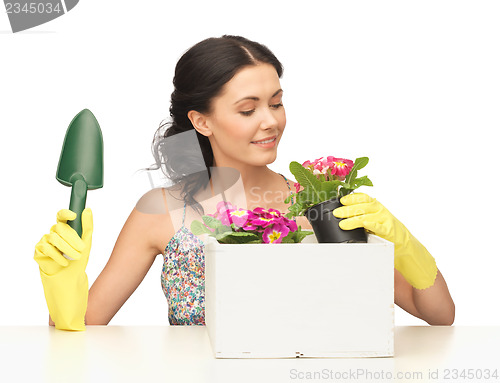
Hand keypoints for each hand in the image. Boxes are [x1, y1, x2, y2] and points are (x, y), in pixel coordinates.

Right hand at [34, 208, 92, 329]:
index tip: (73, 215)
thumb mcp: (87, 242)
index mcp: (65, 229)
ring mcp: (44, 241)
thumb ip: (87, 226)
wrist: (71, 279)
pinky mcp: (38, 251)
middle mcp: (53, 233)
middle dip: (72, 239)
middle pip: (59, 228)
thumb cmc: (79, 260)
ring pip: (53, 238)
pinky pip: (46, 248)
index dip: (65, 213)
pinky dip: (57, 256)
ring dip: (67, 248)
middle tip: (81, 249)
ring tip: (75, 257)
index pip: (61, 215)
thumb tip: (87, 210)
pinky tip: (64, 262)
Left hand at [333, 193, 436, 289]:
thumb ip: (361, 215)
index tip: (341, 200)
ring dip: (353, 219)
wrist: (404, 244)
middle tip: (336, 213)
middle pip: (362, 207)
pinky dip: (370, 225)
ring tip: (342, 224)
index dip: (352, 198)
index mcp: (376, 206)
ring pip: (366, 216)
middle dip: (347, 210)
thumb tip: (341, 213)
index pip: (363, 197)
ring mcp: (385, 220)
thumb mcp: (373, 219)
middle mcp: (380, 210)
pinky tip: (363, 225)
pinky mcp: (389, 231)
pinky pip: (378, 227)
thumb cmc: (386, 231)